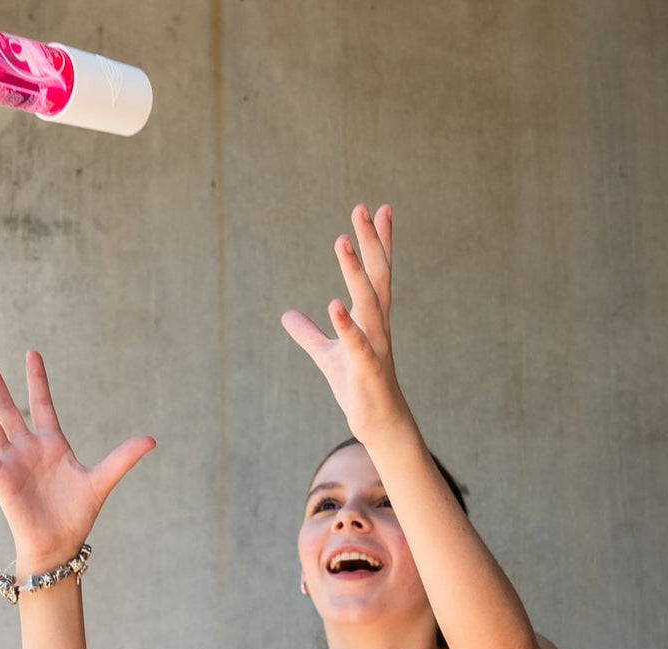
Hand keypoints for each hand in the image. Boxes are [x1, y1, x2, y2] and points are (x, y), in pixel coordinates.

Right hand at [0, 350, 154, 564]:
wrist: (59, 544)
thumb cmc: (78, 515)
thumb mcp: (101, 481)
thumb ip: (123, 458)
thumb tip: (152, 439)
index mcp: (52, 444)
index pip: (42, 404)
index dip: (37, 380)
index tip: (32, 354)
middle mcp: (28, 448)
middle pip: (8, 406)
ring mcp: (12, 461)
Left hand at [280, 203, 409, 441]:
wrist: (377, 423)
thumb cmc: (356, 386)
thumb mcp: (327, 355)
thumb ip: (309, 333)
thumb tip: (287, 315)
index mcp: (372, 318)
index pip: (378, 272)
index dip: (379, 241)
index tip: (380, 208)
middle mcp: (378, 325)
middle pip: (377, 276)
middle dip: (371, 242)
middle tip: (363, 208)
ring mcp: (375, 345)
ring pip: (368, 302)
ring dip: (354, 272)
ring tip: (341, 241)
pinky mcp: (366, 369)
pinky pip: (357, 343)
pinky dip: (346, 324)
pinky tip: (334, 304)